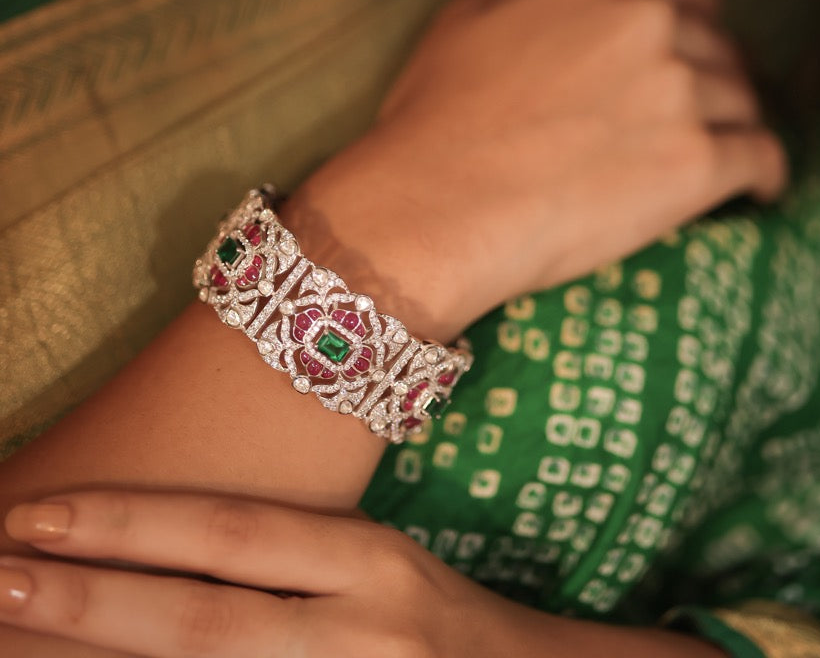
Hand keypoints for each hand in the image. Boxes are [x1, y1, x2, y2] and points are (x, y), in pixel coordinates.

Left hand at [0, 489, 527, 657]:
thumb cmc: (439, 626)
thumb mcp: (374, 567)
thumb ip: (278, 558)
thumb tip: (152, 552)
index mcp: (373, 563)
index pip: (232, 535)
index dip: (130, 524)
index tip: (35, 515)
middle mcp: (362, 633)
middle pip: (203, 624)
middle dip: (92, 606)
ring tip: (16, 642)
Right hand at [291, 0, 786, 338]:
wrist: (433, 206)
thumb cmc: (433, 119)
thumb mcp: (465, 17)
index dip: (695, 16)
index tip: (694, 45)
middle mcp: (646, 21)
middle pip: (717, 43)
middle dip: (710, 76)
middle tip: (689, 116)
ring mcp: (678, 89)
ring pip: (742, 99)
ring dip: (729, 126)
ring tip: (710, 158)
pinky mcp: (697, 161)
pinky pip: (762, 158)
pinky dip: (761, 175)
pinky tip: (750, 189)